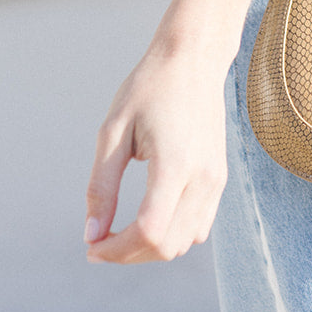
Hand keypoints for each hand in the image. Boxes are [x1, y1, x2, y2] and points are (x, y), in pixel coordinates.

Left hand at [84, 46, 228, 263]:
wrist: (194, 58)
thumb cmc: (150, 87)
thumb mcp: (113, 130)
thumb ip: (102, 186)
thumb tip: (91, 235)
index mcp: (175, 164)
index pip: (149, 232)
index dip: (117, 251)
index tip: (91, 245)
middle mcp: (203, 177)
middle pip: (167, 245)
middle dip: (129, 253)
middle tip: (100, 239)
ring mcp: (216, 178)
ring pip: (185, 242)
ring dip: (151, 248)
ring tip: (121, 230)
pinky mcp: (220, 177)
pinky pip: (199, 226)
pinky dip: (173, 234)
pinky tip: (150, 217)